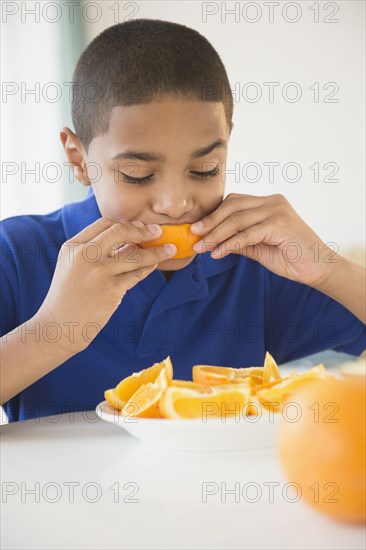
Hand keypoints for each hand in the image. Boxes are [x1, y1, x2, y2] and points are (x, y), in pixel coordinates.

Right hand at [37, 218, 176, 352]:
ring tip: (170, 249)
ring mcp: (99, 273)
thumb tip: (133, 240)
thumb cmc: (69, 295)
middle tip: (158, 231)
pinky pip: (137, 274)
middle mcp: (85, 256)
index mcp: (73, 246)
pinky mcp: (112, 291)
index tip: (140, 227)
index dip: (126, 224)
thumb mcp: (73, 266)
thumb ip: (96, 251)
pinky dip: (149, 268)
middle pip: (120, 231)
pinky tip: (155, 265)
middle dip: (143, 230)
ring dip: (156, 251)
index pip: (104, 223)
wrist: (60, 326)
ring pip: (135, 255)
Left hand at [191, 193, 338, 287]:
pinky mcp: (280, 224)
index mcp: (268, 203)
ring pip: (237, 218)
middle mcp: (273, 201)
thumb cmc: (291, 258)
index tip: (197, 229)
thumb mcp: (258, 248)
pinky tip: (218, 252)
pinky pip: (247, 233)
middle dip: (211, 221)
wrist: (319, 270)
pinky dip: (230, 243)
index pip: (234, 202)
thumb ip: (238, 240)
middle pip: (232, 205)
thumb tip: (212, 241)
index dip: (213, 215)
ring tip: (202, 247)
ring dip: (216, 234)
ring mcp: (277, 210)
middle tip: (194, 235)